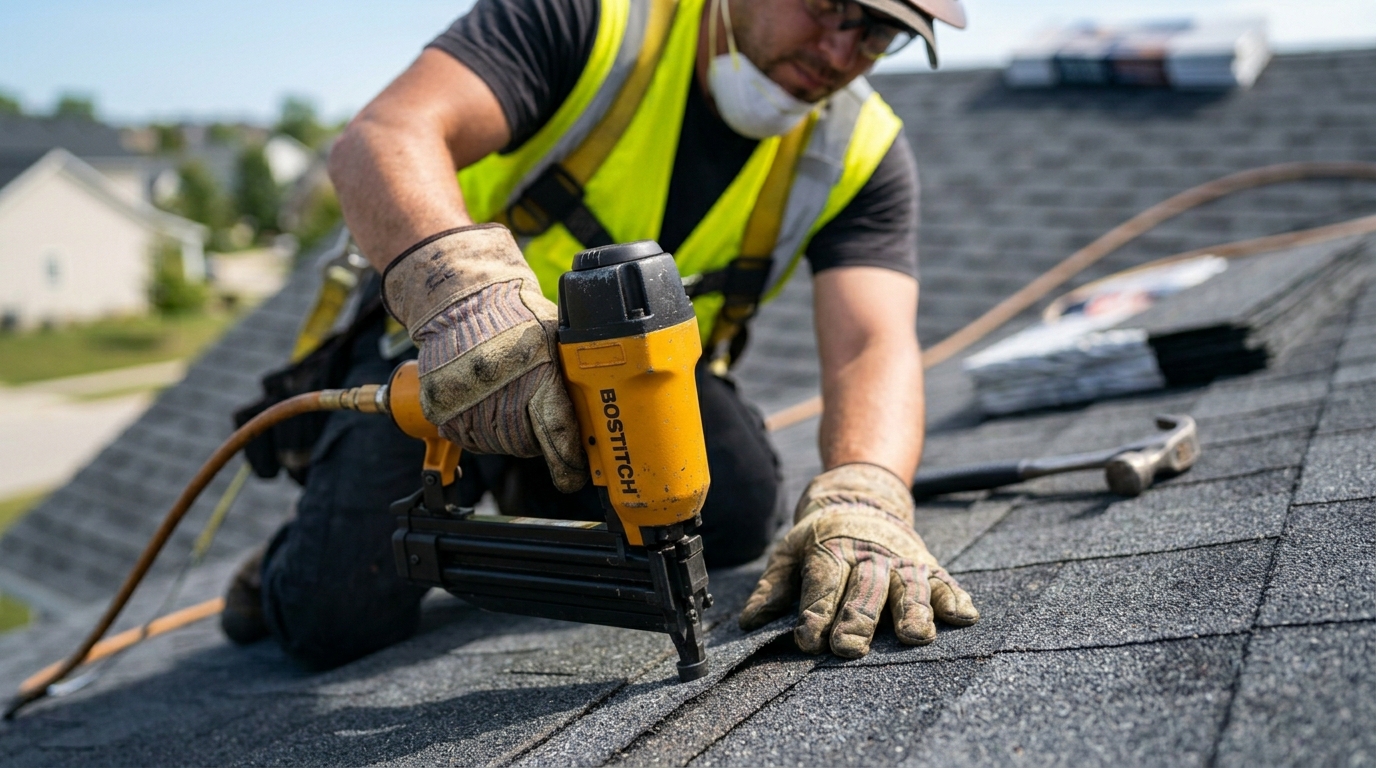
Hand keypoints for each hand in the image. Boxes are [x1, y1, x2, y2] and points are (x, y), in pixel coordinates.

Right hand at [381, 224, 586, 491]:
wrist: (462, 303)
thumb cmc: (516, 318)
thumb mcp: (556, 339)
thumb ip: (573, 377)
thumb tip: (602, 412)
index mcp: (536, 375)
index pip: (557, 433)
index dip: (568, 461)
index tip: (574, 475)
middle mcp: (499, 393)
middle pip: (528, 446)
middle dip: (538, 438)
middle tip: (534, 411)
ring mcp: (467, 404)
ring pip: (499, 446)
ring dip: (508, 434)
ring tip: (507, 398)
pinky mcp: (442, 409)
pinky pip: (470, 439)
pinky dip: (480, 429)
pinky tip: (485, 402)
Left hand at [739, 463, 977, 656]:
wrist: (861, 496)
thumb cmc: (820, 537)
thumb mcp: (789, 553)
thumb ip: (772, 588)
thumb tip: (748, 623)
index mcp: (830, 552)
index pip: (822, 584)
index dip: (814, 612)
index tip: (807, 638)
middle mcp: (868, 556)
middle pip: (864, 589)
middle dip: (856, 619)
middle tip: (850, 648)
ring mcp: (901, 560)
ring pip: (908, 587)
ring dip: (912, 611)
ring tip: (915, 636)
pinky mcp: (927, 565)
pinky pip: (945, 582)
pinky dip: (955, 598)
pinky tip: (964, 617)